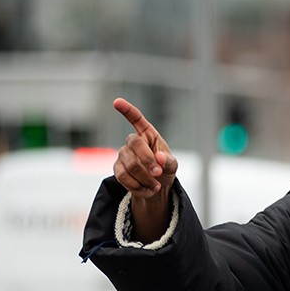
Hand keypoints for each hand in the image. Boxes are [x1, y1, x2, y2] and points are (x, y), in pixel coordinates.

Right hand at [111, 98, 177, 241]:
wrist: (156, 187)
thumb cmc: (165, 169)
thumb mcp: (172, 165)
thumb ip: (169, 161)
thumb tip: (160, 158)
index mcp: (148, 135)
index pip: (136, 119)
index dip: (127, 110)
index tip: (117, 101)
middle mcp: (133, 142)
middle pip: (134, 143)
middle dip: (147, 160)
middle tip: (158, 173)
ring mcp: (123, 155)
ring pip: (129, 164)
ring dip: (145, 178)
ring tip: (156, 185)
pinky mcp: (118, 169)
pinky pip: (123, 177)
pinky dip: (138, 186)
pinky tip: (147, 189)